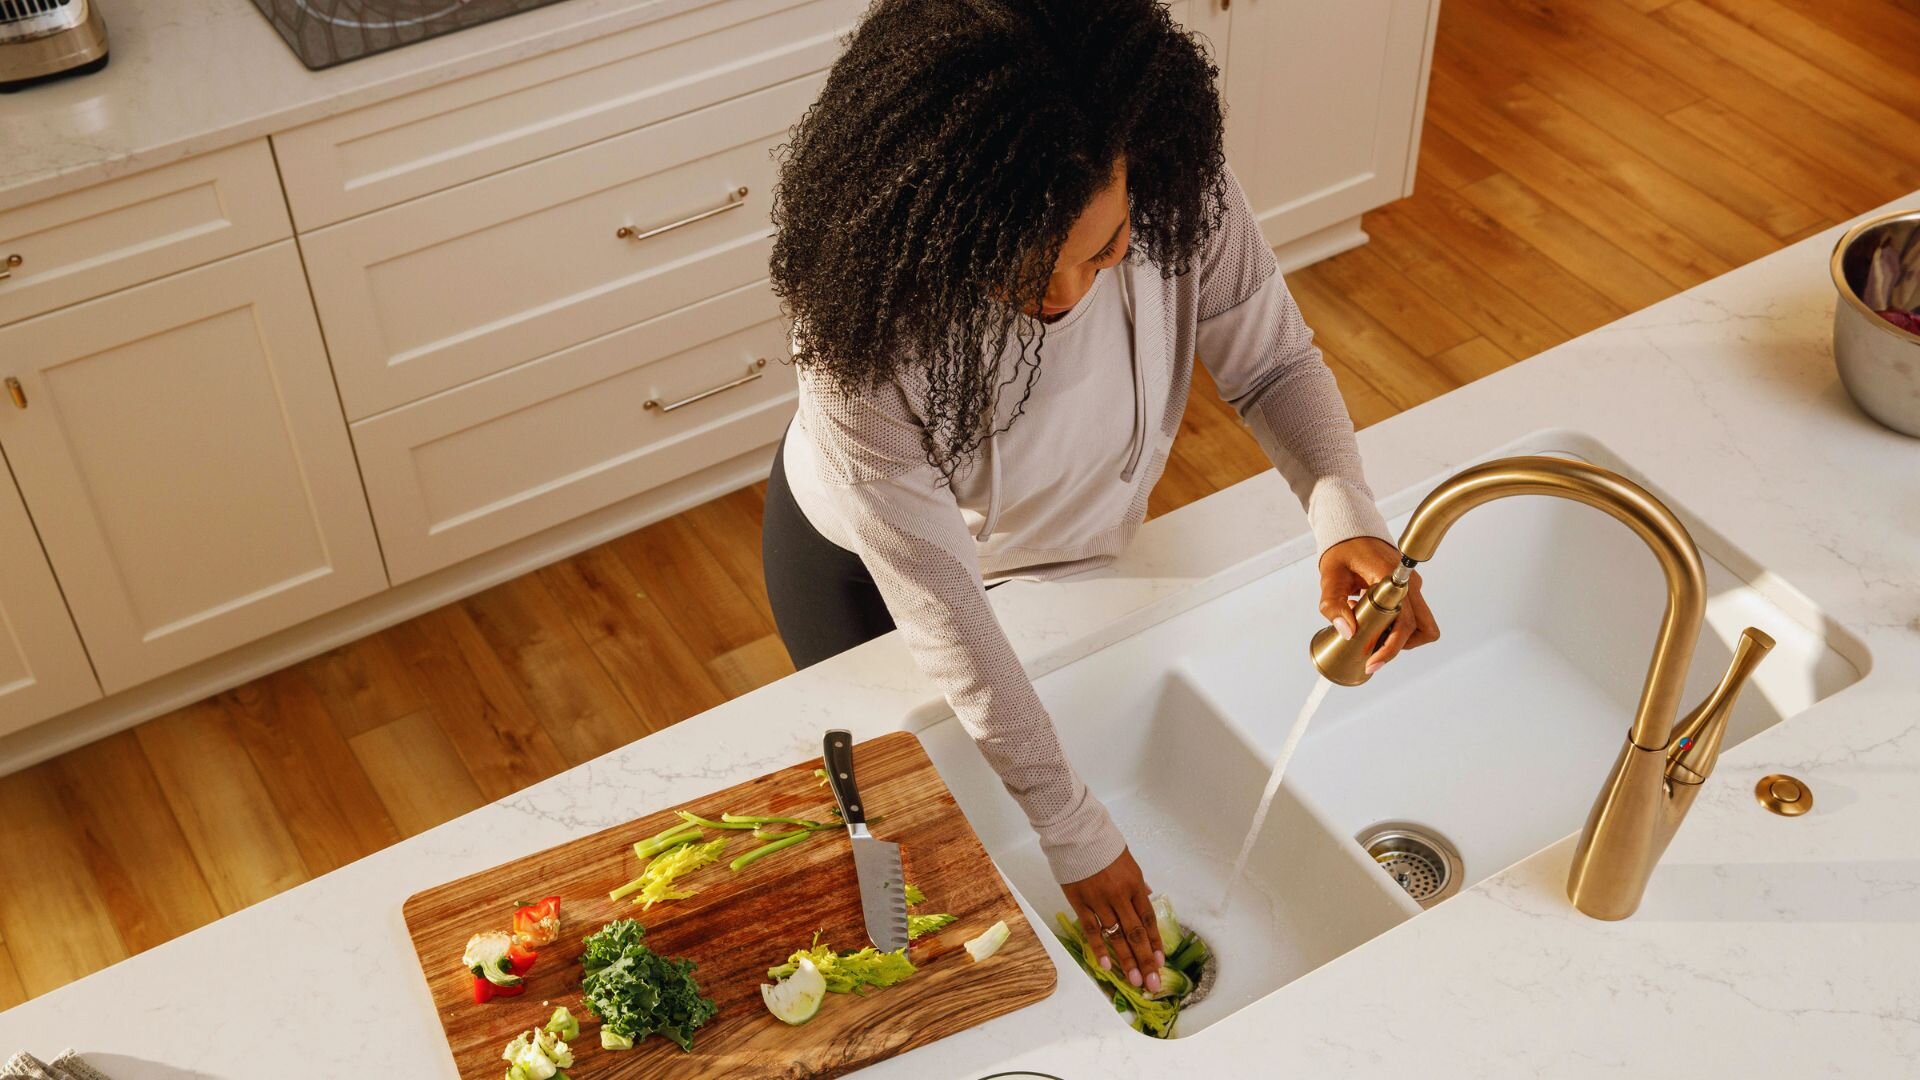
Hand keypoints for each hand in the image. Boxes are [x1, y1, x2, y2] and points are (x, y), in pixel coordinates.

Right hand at [1061, 847, 1163, 991]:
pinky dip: (1099, 949)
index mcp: (1134, 885)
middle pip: (1135, 933)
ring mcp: (1100, 901)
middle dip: (1145, 960)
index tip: (1160, 961)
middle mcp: (1120, 896)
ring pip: (1116, 936)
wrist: (1077, 833)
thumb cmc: (1103, 845)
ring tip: (1135, 980)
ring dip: (1126, 960)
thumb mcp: (1129, 861)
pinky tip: (1107, 966)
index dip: (1154, 941)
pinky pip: (1092, 930)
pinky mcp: (1080, 902)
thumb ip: (1138, 883)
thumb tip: (1149, 895)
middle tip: (1152, 982)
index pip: (1148, 919)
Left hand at [1319, 536, 1439, 674]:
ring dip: (1397, 636)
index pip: (1404, 622)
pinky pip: (1411, 618)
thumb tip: (1347, 631)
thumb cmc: (1343, 551)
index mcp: (1392, 578)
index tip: (1372, 661)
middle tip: (1371, 649)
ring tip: (1368, 627)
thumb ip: (1333, 604)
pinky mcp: (1410, 591)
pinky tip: (1370, 618)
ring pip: (1421, 626)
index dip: (1390, 647)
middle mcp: (1410, 584)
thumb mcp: (1330, 577)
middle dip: (1398, 646)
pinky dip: (1394, 626)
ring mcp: (1413, 588)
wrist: (1352, 533)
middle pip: (1424, 628)